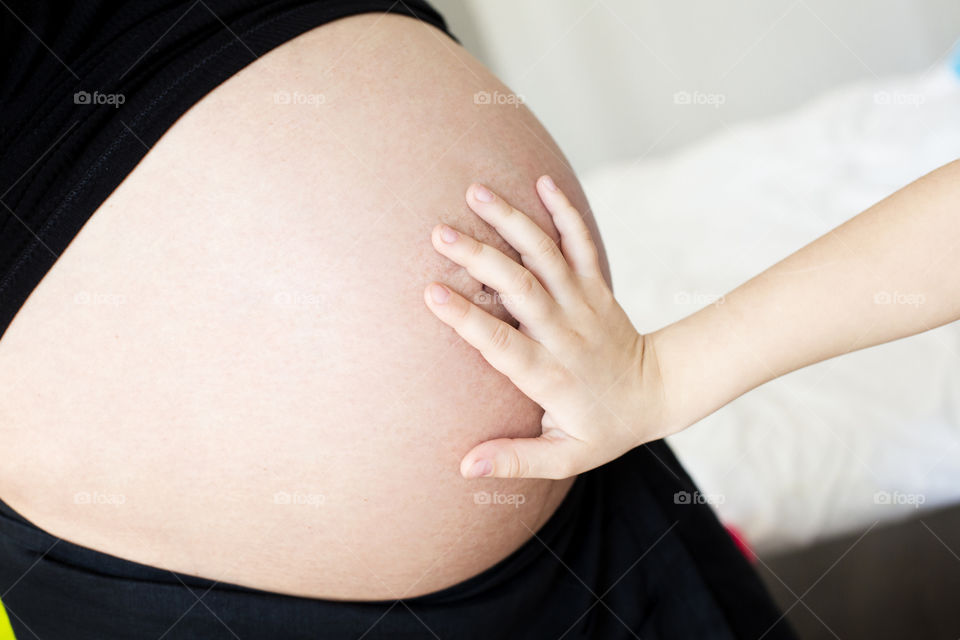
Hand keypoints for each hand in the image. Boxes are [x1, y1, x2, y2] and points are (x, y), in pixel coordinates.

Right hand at [424, 176, 669, 479]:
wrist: (659, 392)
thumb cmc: (605, 428)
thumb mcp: (565, 458)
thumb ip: (516, 460)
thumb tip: (464, 467)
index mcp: (550, 375)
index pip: (503, 344)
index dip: (468, 319)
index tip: (432, 293)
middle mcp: (565, 332)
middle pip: (521, 287)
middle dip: (480, 257)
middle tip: (439, 232)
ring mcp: (583, 304)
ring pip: (546, 256)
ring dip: (512, 222)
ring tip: (476, 192)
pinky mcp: (596, 286)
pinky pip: (581, 243)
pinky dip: (564, 211)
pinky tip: (540, 181)